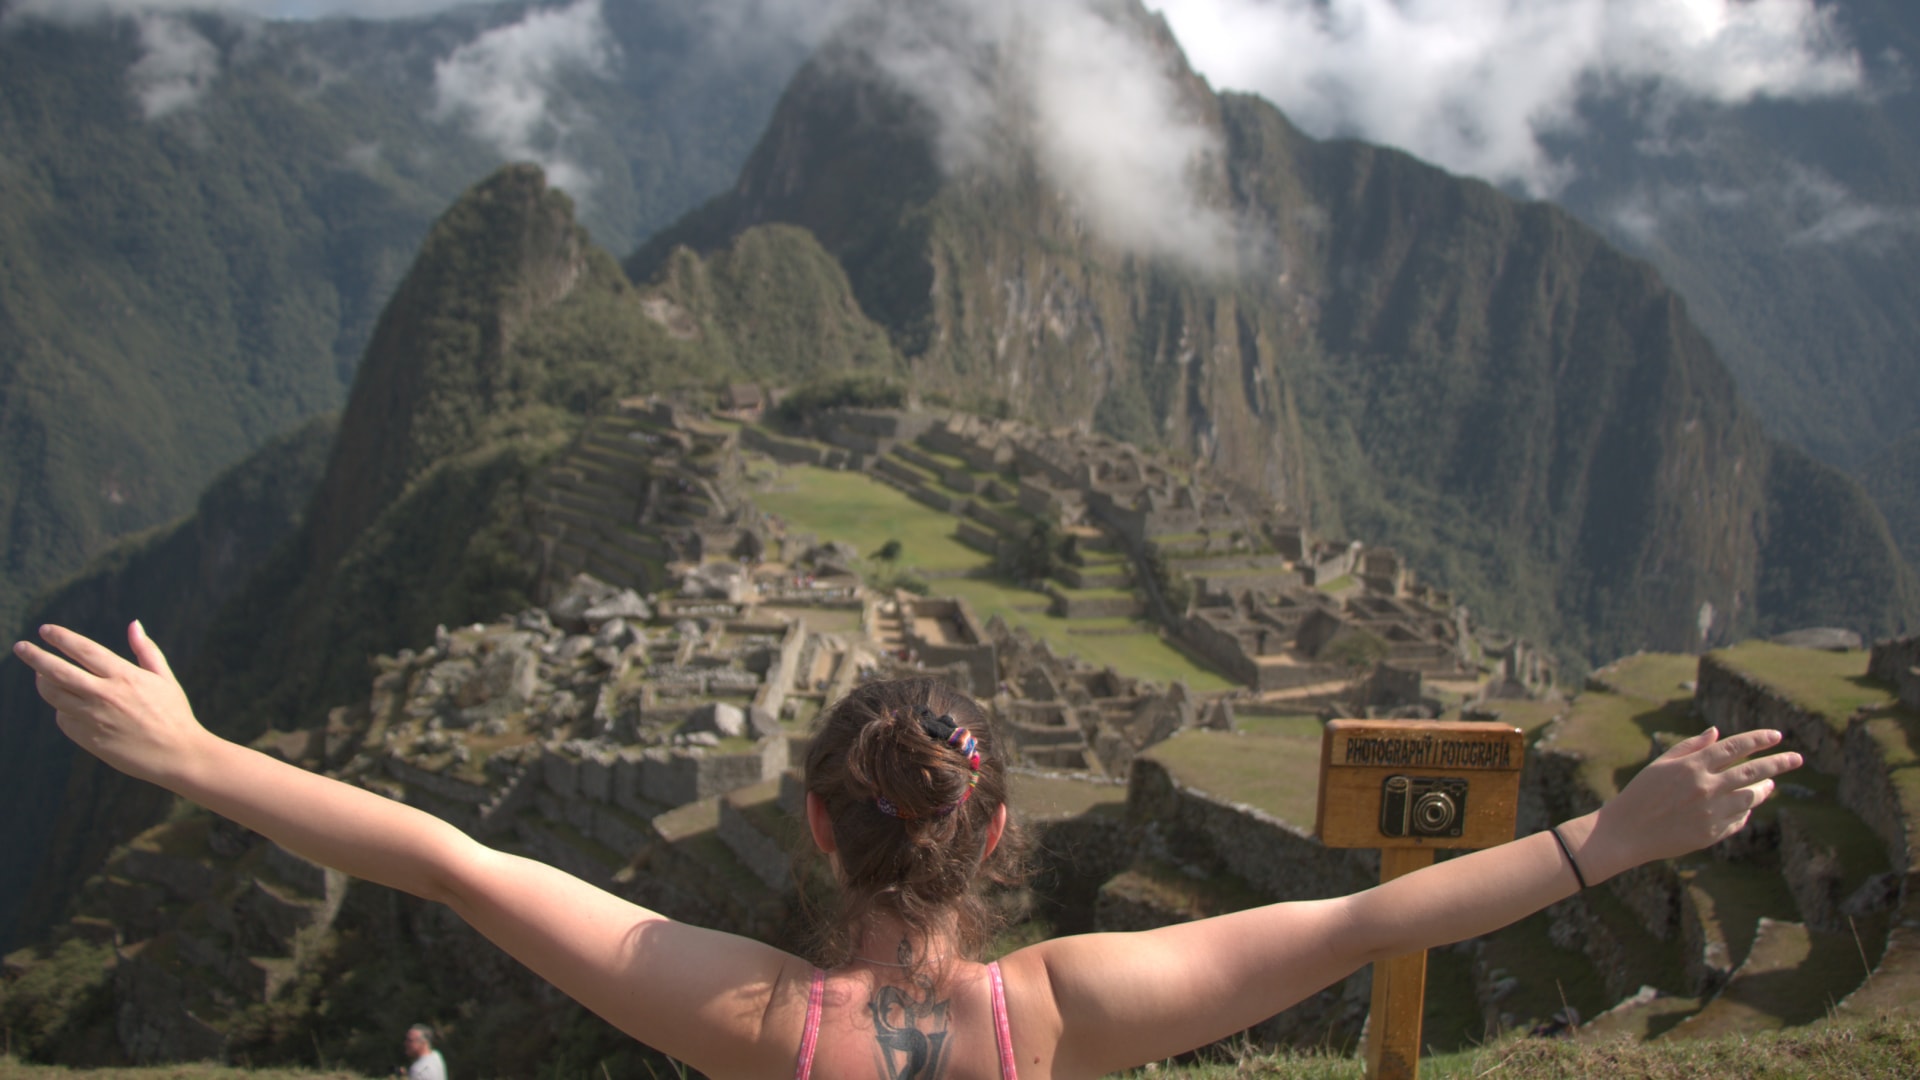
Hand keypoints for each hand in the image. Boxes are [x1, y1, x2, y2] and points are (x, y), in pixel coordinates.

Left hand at [12, 622, 211, 786]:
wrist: (177, 754)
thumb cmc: (173, 713)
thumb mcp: (164, 678)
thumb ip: (145, 650)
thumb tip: (134, 624)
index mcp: (124, 676)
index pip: (83, 650)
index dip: (61, 638)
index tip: (45, 630)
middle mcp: (105, 695)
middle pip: (57, 671)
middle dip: (35, 656)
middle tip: (21, 647)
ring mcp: (93, 718)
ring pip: (54, 695)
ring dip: (43, 682)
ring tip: (42, 675)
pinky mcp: (88, 738)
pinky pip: (63, 718)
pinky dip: (62, 709)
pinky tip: (70, 705)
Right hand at [1589, 726, 1801, 872]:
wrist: (1627, 832)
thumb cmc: (1641, 793)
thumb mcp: (1661, 764)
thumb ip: (1690, 747)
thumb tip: (1717, 732)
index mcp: (1692, 766)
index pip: (1735, 747)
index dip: (1758, 740)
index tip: (1777, 736)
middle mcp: (1705, 787)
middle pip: (1752, 771)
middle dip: (1778, 763)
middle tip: (1797, 758)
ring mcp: (1711, 812)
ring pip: (1750, 797)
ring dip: (1764, 789)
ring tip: (1771, 784)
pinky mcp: (1712, 833)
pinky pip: (1739, 819)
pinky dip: (1745, 810)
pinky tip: (1746, 806)